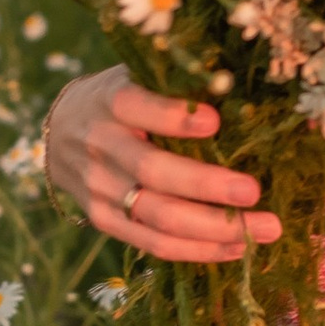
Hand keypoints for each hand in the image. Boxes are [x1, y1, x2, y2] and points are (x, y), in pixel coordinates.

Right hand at [42, 65, 282, 262]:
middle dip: (207, 185)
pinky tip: (237, 247)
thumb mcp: (135, 76)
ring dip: (215, 228)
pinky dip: (197, 250)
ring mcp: (99, 188)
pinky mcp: (103, 220)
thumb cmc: (118, 99)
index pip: (136, 107)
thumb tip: (242, 90)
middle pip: (153, 171)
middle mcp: (99, 145)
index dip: (172, 118)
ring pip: (158, 216)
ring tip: (264, 229)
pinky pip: (152, 243)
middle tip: (253, 191)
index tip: (214, 121)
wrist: (60, 132)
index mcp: (110, 100)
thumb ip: (175, 83)